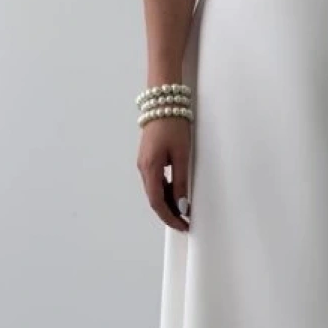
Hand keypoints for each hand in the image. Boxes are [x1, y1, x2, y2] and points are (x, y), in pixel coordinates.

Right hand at [137, 118, 190, 232]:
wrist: (163, 101)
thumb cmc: (173, 124)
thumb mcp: (182, 155)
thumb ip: (180, 181)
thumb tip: (181, 204)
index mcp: (150, 168)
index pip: (157, 203)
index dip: (170, 217)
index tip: (182, 225)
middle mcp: (143, 168)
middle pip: (154, 199)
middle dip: (169, 213)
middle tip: (185, 222)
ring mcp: (144, 163)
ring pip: (154, 190)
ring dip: (167, 203)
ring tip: (184, 210)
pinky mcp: (148, 158)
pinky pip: (155, 180)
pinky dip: (165, 191)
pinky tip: (177, 192)